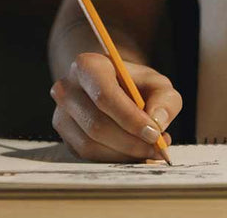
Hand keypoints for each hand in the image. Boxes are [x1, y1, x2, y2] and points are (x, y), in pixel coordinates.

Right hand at [49, 53, 182, 161]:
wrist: (111, 88)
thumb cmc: (134, 85)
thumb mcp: (156, 83)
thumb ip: (164, 99)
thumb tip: (157, 122)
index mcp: (87, 66)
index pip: (104, 96)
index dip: (130, 118)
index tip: (155, 133)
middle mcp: (66, 89)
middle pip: (97, 124)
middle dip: (131, 142)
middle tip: (157, 147)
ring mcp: (61, 115)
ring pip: (91, 144)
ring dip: (125, 154)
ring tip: (150, 150)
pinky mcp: (65, 137)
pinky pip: (88, 156)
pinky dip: (115, 159)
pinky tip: (133, 152)